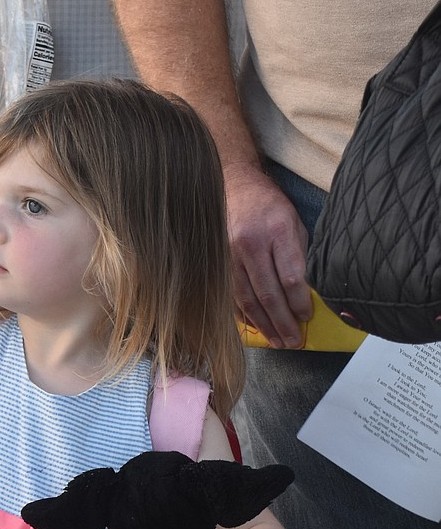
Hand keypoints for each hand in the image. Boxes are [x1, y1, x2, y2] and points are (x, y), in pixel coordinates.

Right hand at [224, 161, 311, 348]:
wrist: (235, 187)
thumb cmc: (270, 206)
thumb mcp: (294, 222)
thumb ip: (300, 255)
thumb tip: (307, 292)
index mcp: (277, 230)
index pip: (291, 277)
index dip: (299, 302)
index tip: (306, 317)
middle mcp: (252, 244)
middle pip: (269, 294)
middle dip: (283, 322)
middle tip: (293, 341)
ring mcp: (232, 255)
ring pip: (249, 300)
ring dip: (264, 325)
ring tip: (277, 342)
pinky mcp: (220, 264)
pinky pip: (234, 297)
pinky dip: (246, 316)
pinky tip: (257, 328)